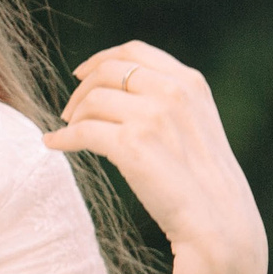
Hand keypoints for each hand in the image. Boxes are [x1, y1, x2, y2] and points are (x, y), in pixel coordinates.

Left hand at [43, 41, 267, 273]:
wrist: (219, 222)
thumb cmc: (205, 181)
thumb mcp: (198, 124)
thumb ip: (170, 100)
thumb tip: (119, 89)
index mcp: (189, 83)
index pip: (134, 51)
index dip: (101, 59)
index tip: (81, 73)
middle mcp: (172, 92)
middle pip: (107, 71)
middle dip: (82, 89)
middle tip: (69, 112)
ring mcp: (152, 116)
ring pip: (92, 101)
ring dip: (73, 117)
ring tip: (69, 132)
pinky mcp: (131, 144)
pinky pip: (81, 132)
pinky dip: (62, 138)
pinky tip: (53, 144)